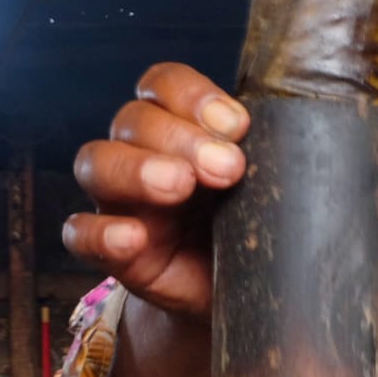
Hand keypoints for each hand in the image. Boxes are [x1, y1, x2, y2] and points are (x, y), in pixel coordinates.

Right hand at [62, 63, 249, 313]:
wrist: (245, 291)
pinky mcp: (112, 250)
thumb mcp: (269, 187)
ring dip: (137, 169)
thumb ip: (272, 158)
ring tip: (179, 187)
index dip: (194, 96)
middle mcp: (143, 153)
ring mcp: (121, 200)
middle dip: (180, 137)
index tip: (238, 126)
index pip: (164, 85)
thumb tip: (297, 138)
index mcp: (182, 127)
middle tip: (227, 168)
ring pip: (96, 162)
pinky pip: (80, 233)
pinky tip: (134, 239)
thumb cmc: (255, 227)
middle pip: (133, 119)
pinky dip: (101, 233)